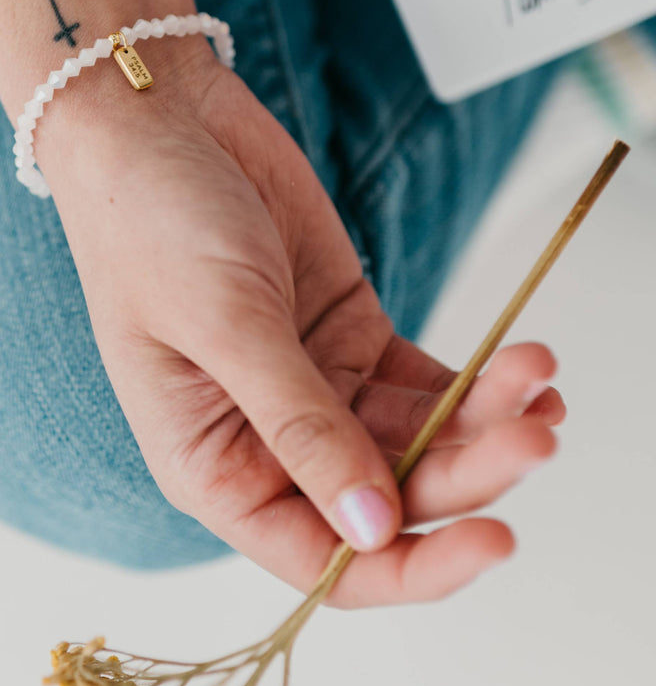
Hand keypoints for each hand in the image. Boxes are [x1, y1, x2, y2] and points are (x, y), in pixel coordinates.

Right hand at [38, 41, 564, 609]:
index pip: (323, 559)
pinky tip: (526, 369)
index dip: (410, 565)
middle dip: (469, 473)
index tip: (494, 538)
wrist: (154, 120)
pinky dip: (480, 384)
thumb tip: (373, 526)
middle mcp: (267, 446)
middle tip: (534, 433)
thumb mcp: (224, 326)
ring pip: (420, 442)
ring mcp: (316, 390)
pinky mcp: (352, 336)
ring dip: (487, 422)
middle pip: (390, 499)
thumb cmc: (148, 225)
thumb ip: (302, 427)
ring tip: (537, 377)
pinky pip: (428, 384)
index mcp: (214, 469)